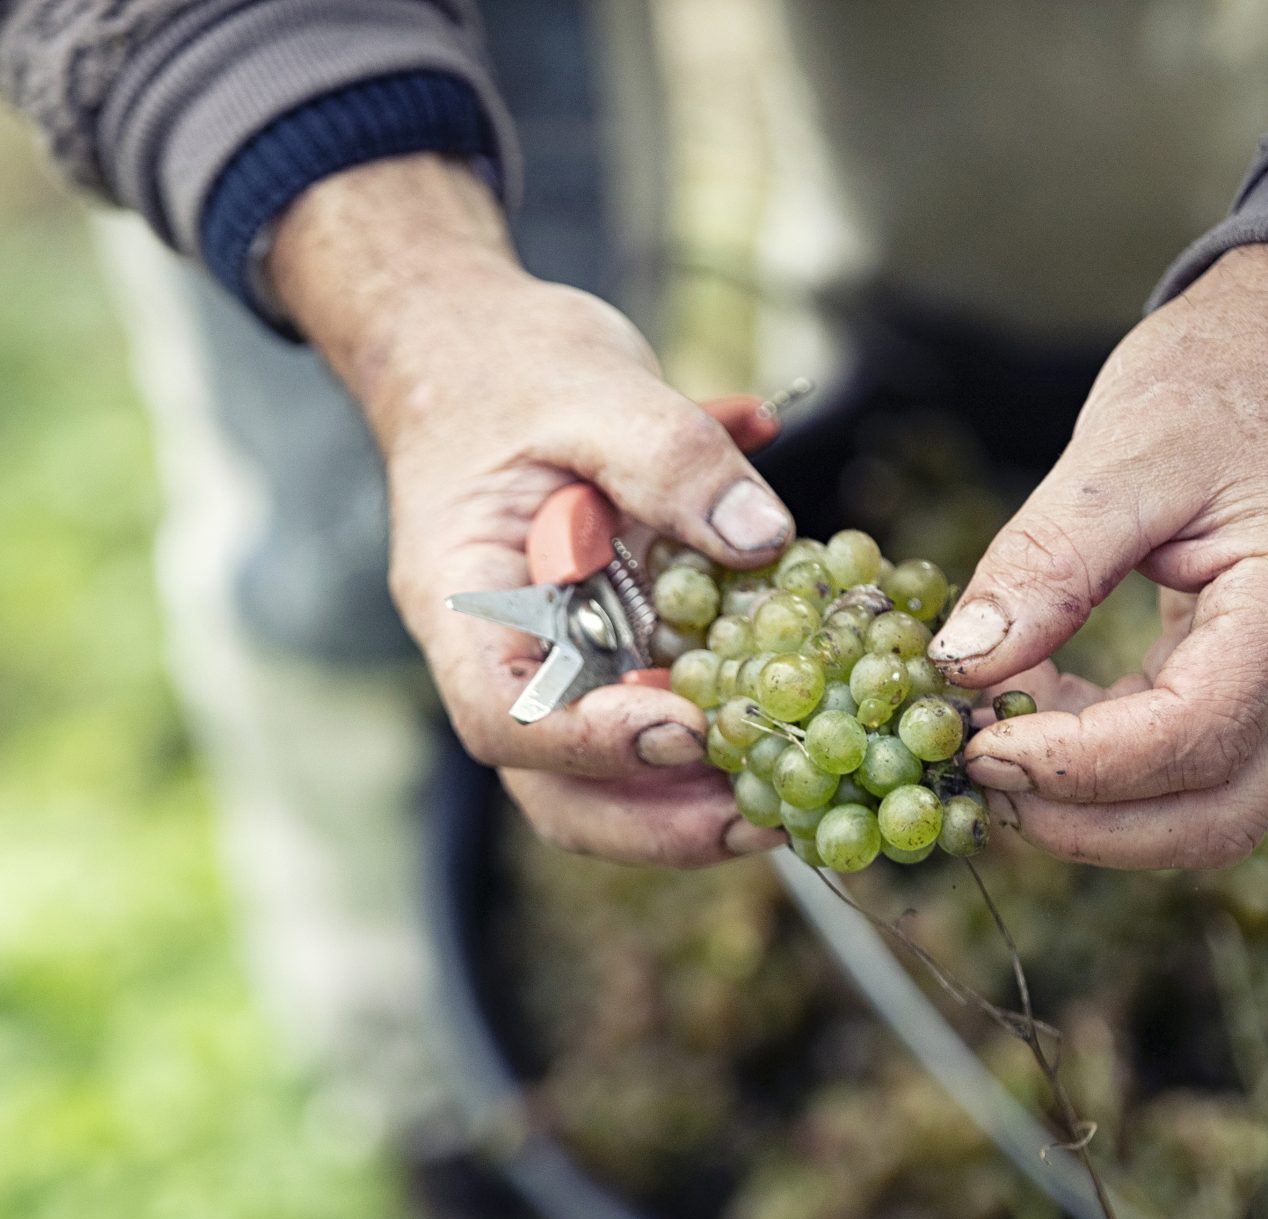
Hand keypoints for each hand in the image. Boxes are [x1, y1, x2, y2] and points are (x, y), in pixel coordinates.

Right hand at [273, 157, 794, 864]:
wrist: (471, 349)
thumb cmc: (505, 365)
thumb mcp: (591, 384)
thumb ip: (672, 455)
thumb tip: (763, 538)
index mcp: (461, 599)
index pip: (499, 711)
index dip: (587, 742)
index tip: (683, 729)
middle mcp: (500, 656)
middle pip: (551, 784)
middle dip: (654, 819)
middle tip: (763, 815)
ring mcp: (552, 667)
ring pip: (605, 778)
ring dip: (694, 800)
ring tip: (795, 799)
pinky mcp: (607, 657)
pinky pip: (658, 716)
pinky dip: (725, 734)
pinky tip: (805, 726)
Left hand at [927, 244, 1267, 868]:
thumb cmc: (1226, 378)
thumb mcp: (1123, 450)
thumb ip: (1045, 562)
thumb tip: (957, 666)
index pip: (1194, 739)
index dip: (1075, 767)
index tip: (972, 744)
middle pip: (1213, 818)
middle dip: (1083, 823)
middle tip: (970, 777)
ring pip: (1206, 815)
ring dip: (1091, 810)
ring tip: (989, 744)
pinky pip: (1191, 771)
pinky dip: (1104, 770)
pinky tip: (1029, 712)